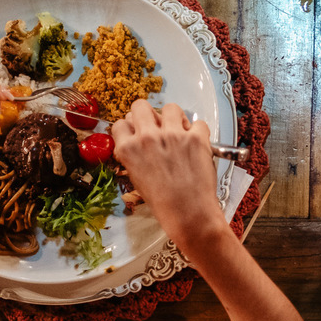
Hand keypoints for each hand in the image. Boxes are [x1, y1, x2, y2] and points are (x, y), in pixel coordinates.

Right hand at [110, 101, 226, 249]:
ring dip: (175, 118)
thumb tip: (141, 137)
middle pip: (141, 105)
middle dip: (149, 114)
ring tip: (180, 132)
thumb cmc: (164, 203)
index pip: (122, 123)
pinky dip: (199, 131)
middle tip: (158, 126)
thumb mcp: (138, 178)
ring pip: (170, 108)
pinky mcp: (195, 137)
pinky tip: (197, 143)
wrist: (189, 214)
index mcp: (128, 149)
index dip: (132, 126)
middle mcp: (147, 138)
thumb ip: (136, 154)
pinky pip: (198, 122)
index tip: (139, 131)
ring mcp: (172, 135)